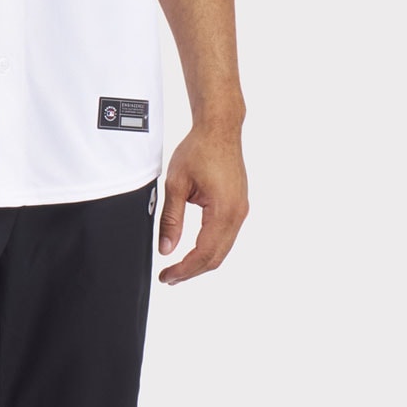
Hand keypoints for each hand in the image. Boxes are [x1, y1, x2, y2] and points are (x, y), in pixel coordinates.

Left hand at [156, 124, 248, 283]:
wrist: (219, 129)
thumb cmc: (199, 150)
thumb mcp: (176, 185)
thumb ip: (171, 219)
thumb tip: (166, 249)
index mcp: (223, 211)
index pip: (204, 253)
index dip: (184, 269)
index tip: (166, 276)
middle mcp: (237, 214)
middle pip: (216, 257)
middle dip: (192, 271)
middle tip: (169, 277)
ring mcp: (241, 211)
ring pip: (223, 249)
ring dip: (201, 262)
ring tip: (178, 269)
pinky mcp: (238, 206)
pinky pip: (226, 237)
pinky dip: (210, 249)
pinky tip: (193, 252)